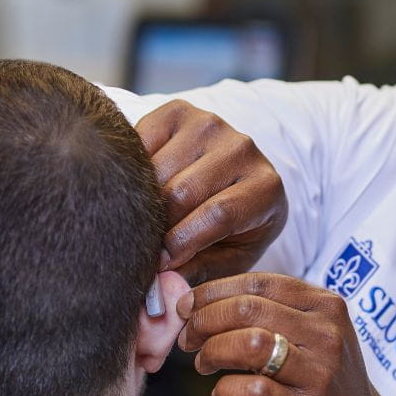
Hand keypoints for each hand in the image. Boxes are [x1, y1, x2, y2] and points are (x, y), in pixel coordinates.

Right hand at [136, 100, 287, 284]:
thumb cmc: (233, 230)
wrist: (234, 182)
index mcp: (265, 187)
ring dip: (139, 198)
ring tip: (135, 222)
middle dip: (156, 225)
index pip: (217, 213)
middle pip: (182, 190)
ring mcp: (210, 124)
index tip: (159, 264)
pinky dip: (129, 167)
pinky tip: (133, 189)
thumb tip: (160, 284)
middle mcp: (242, 148)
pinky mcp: (179, 110)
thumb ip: (200, 272)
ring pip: (157, 167)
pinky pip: (140, 140)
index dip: (181, 241)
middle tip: (139, 247)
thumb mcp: (230, 259)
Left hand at [175, 273, 395, 395]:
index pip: (259, 283)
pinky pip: (247, 391)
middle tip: (188, 337)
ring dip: (211, 352)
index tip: (188, 307)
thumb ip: (270, 312)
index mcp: (326, 306)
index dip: (213, 291)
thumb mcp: (313, 335)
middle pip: (247, 308)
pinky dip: (222, 391)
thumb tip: (197, 297)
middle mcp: (326, 335)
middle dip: (205, 320)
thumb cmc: (324, 383)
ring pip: (248, 343)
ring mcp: (318, 375)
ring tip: (204, 363)